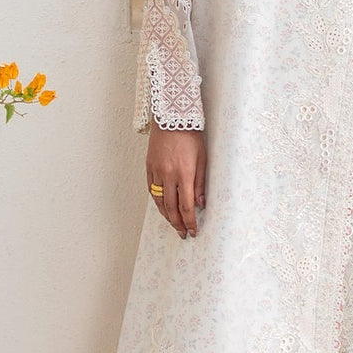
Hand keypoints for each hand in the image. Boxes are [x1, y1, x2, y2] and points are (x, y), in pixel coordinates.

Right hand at [147, 123, 205, 237]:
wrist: (171, 119)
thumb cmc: (191, 137)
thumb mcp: (203, 159)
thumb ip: (201, 183)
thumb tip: (200, 204)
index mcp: (184, 174)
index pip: (186, 206)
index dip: (189, 221)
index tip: (192, 231)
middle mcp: (168, 175)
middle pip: (171, 208)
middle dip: (177, 223)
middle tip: (182, 233)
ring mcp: (156, 171)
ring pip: (159, 201)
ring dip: (166, 215)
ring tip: (173, 224)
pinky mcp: (149, 167)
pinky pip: (152, 189)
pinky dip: (157, 201)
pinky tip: (162, 207)